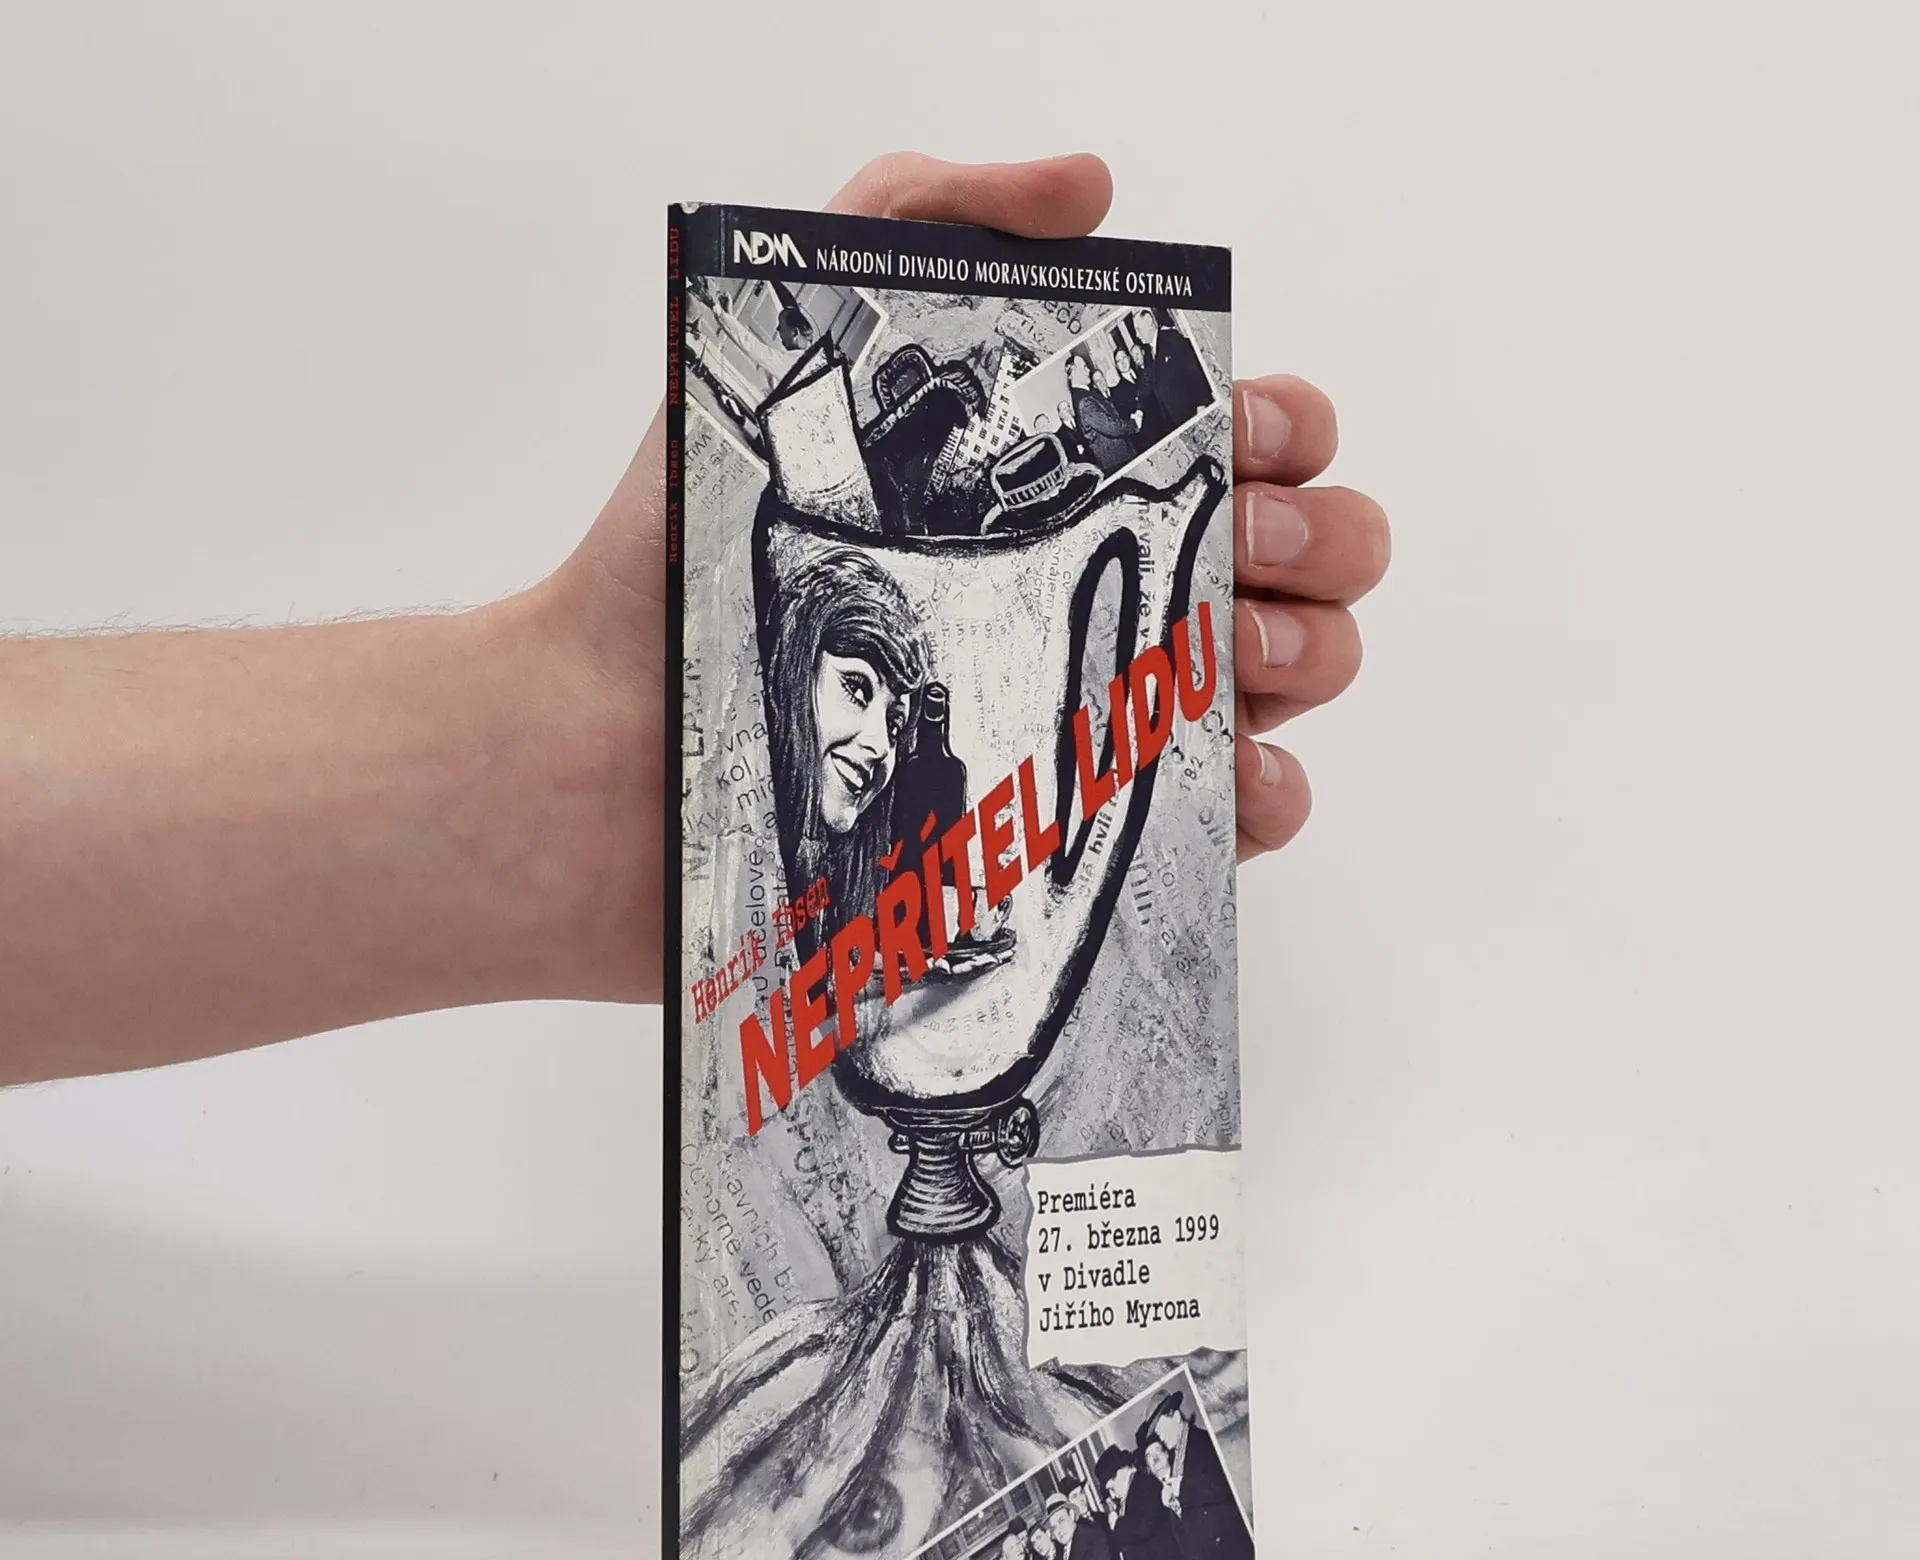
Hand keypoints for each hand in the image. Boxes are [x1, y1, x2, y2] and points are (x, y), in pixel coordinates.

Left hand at [555, 151, 1389, 998]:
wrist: (589, 766)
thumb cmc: (666, 572)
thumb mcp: (775, 350)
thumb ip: (915, 219)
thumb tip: (1090, 184)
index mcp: (1036, 492)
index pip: (1229, 441)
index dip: (1277, 429)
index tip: (1245, 436)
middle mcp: (1071, 603)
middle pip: (1285, 564)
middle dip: (1310, 542)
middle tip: (1238, 549)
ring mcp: (1073, 727)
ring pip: (1276, 690)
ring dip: (1304, 661)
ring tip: (1232, 660)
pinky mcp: (1053, 846)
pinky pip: (1216, 827)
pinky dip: (1262, 798)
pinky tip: (1227, 772)